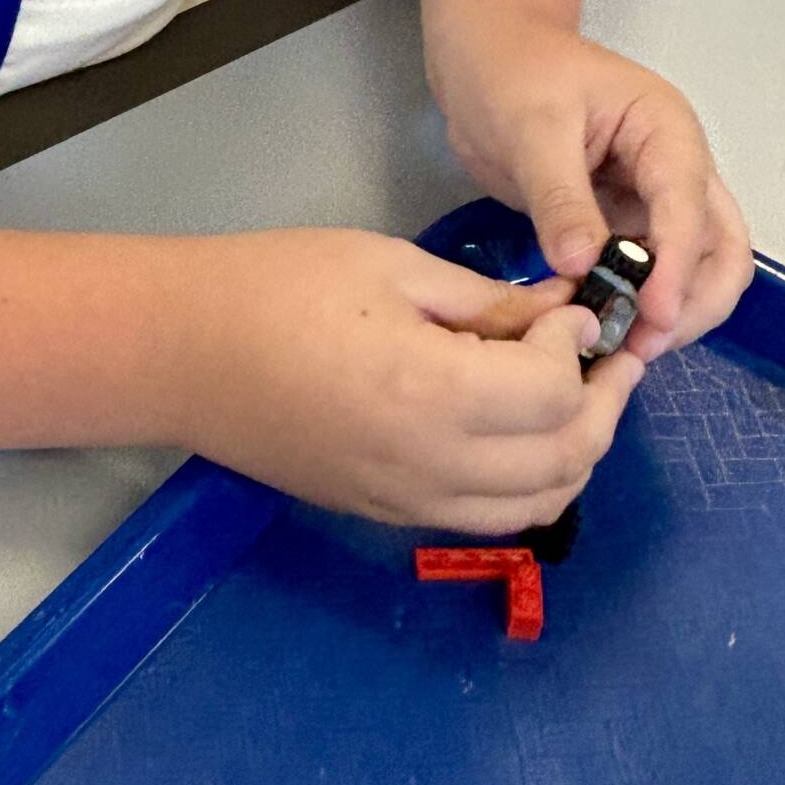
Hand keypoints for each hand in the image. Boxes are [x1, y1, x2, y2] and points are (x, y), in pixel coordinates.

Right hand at [176, 228, 644, 528]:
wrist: (179, 352)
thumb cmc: (275, 286)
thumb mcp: (390, 267)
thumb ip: (484, 301)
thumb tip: (559, 315)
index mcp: (431, 392)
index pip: (555, 393)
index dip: (580, 348)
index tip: (570, 309)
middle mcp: (430, 466)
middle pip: (565, 460)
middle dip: (602, 404)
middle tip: (606, 354)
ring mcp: (407, 501)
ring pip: (537, 504)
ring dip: (574, 453)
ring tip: (573, 394)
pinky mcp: (384, 514)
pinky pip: (487, 517)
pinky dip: (527, 483)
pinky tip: (518, 430)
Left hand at [435, 19, 753, 362]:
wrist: (485, 61)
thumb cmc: (512, 72)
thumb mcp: (532, 126)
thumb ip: (560, 197)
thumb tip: (582, 265)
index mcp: (666, 130)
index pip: (688, 205)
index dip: (676, 266)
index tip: (651, 316)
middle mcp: (677, 168)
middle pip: (720, 247)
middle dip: (694, 300)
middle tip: (644, 344)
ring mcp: (654, 200)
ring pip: (696, 268)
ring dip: (674, 312)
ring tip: (626, 347)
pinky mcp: (626, 224)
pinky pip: (649, 273)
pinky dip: (639, 305)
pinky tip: (608, 329)